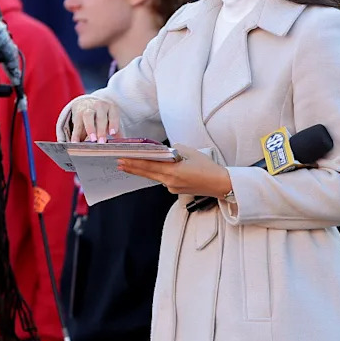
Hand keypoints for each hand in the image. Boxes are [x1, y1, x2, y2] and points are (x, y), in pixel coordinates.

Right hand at [66, 96, 120, 142]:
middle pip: (101, 117)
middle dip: (101, 130)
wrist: (86, 102)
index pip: (113, 115)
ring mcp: (87, 109)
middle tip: (102, 141)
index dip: (113, 123)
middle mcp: (99, 106)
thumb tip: (122, 143)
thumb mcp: (111, 118)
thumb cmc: (102, 115)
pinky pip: (77, 125)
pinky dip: (76, 134)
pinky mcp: (78, 115)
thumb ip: (116, 130)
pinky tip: (76, 142)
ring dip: (90, 128)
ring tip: (92, 139)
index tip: (113, 133)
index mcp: (110, 107)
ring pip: (88, 117)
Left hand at [117, 146, 231, 196]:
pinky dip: (159, 173)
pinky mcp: (176, 190)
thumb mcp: (190, 152)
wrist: (220, 184)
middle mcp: (170, 182)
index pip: (148, 166)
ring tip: (132, 164)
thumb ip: (174, 150)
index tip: (122, 159)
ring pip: (155, 176)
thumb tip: (165, 152)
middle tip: (119, 163)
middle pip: (147, 173)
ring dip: (145, 170)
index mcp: (172, 172)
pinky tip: (157, 168)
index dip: (134, 162)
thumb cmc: (208, 167)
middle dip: (132, 167)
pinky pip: (164, 179)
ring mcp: (172, 188)